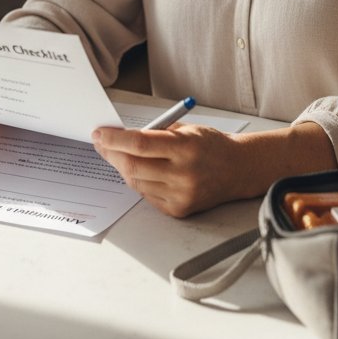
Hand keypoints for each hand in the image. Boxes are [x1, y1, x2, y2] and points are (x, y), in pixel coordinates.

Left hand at [90, 124, 242, 217]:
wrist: (237, 170)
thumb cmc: (210, 145)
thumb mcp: (186, 129)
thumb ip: (155, 132)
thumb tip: (120, 135)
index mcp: (186, 147)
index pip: (140, 144)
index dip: (115, 139)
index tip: (100, 133)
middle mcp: (183, 174)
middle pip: (133, 166)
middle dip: (111, 153)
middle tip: (102, 144)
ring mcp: (180, 195)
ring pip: (136, 182)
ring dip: (122, 167)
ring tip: (119, 155)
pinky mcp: (178, 209)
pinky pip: (146, 195)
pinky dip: (138, 181)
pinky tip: (139, 170)